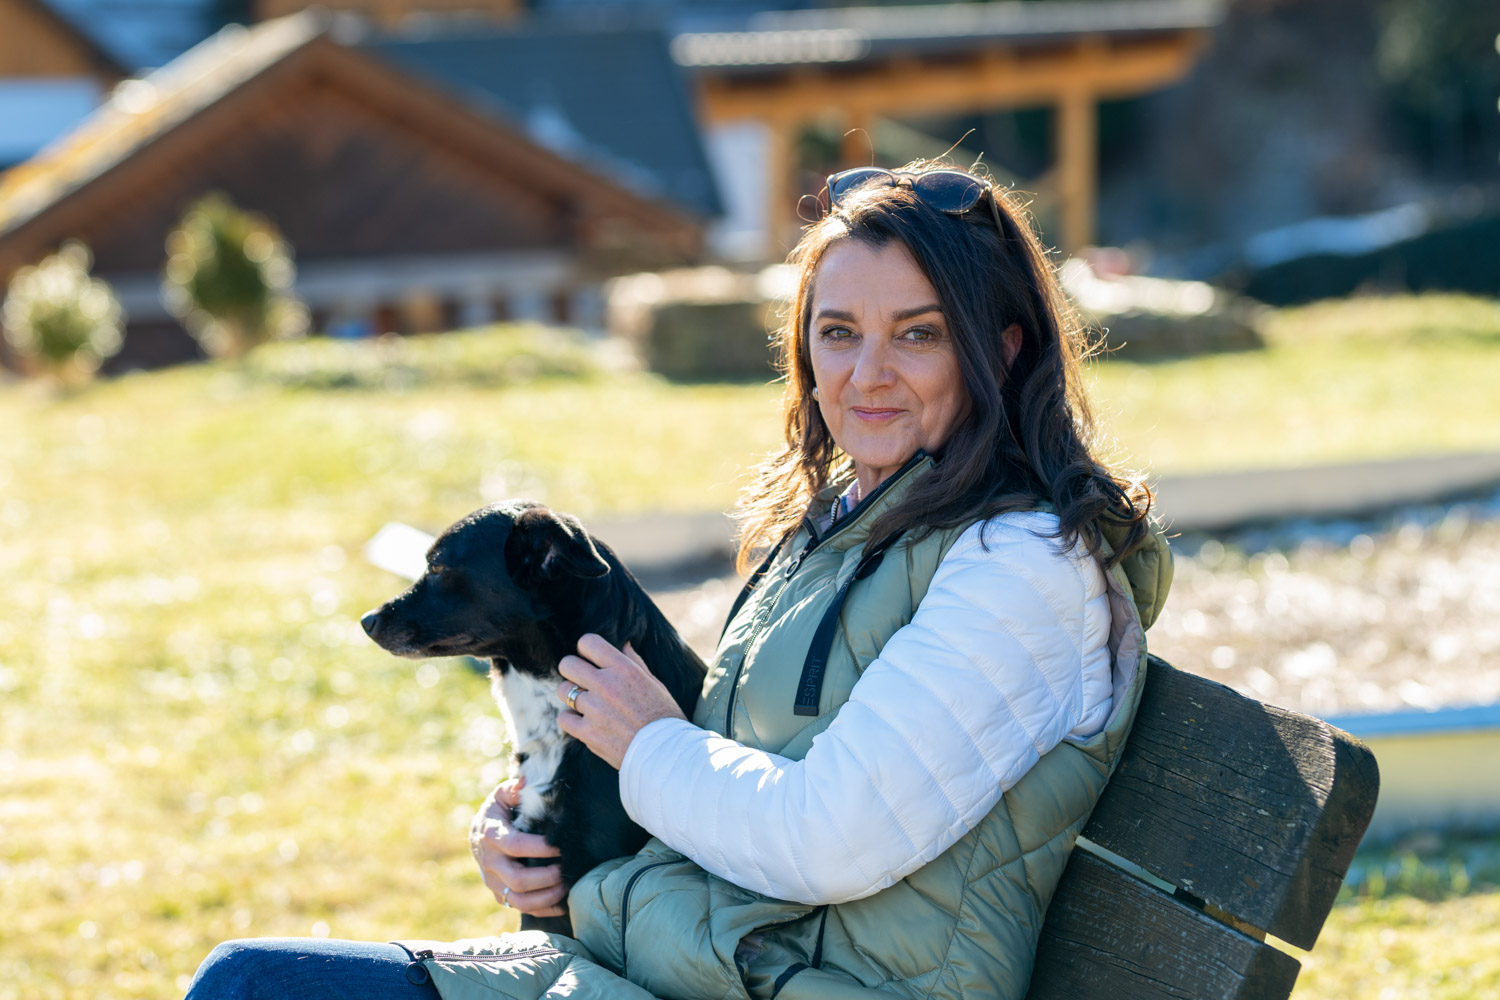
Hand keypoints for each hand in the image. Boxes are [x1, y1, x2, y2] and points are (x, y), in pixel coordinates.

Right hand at [468, 777, 567, 917]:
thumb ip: (514, 788)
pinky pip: (520, 908)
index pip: (516, 845)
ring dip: (545, 897)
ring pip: (518, 900)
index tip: (561, 846)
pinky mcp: (500, 894)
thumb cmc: (498, 812)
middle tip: (567, 869)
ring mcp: (493, 882)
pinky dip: (543, 909)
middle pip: (518, 880)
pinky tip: (562, 902)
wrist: (478, 835)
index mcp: (492, 835)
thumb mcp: (502, 796)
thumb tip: (525, 781)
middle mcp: (490, 862)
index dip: (540, 848)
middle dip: (547, 877)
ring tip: (566, 887)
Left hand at [556, 634, 687, 769]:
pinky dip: (571, 719)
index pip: (588, 642)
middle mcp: (606, 685)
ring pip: (563, 690)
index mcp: (624, 669)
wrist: (666, 753)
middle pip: (567, 664)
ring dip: (570, 695)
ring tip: (584, 703)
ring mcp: (594, 709)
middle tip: (581, 680)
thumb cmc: (665, 717)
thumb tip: (623, 645)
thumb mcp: (655, 683)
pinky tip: (583, 722)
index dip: (585, 649)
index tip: (589, 659)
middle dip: (572, 670)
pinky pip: (563, 718)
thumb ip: (635, 662)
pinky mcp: (587, 732)